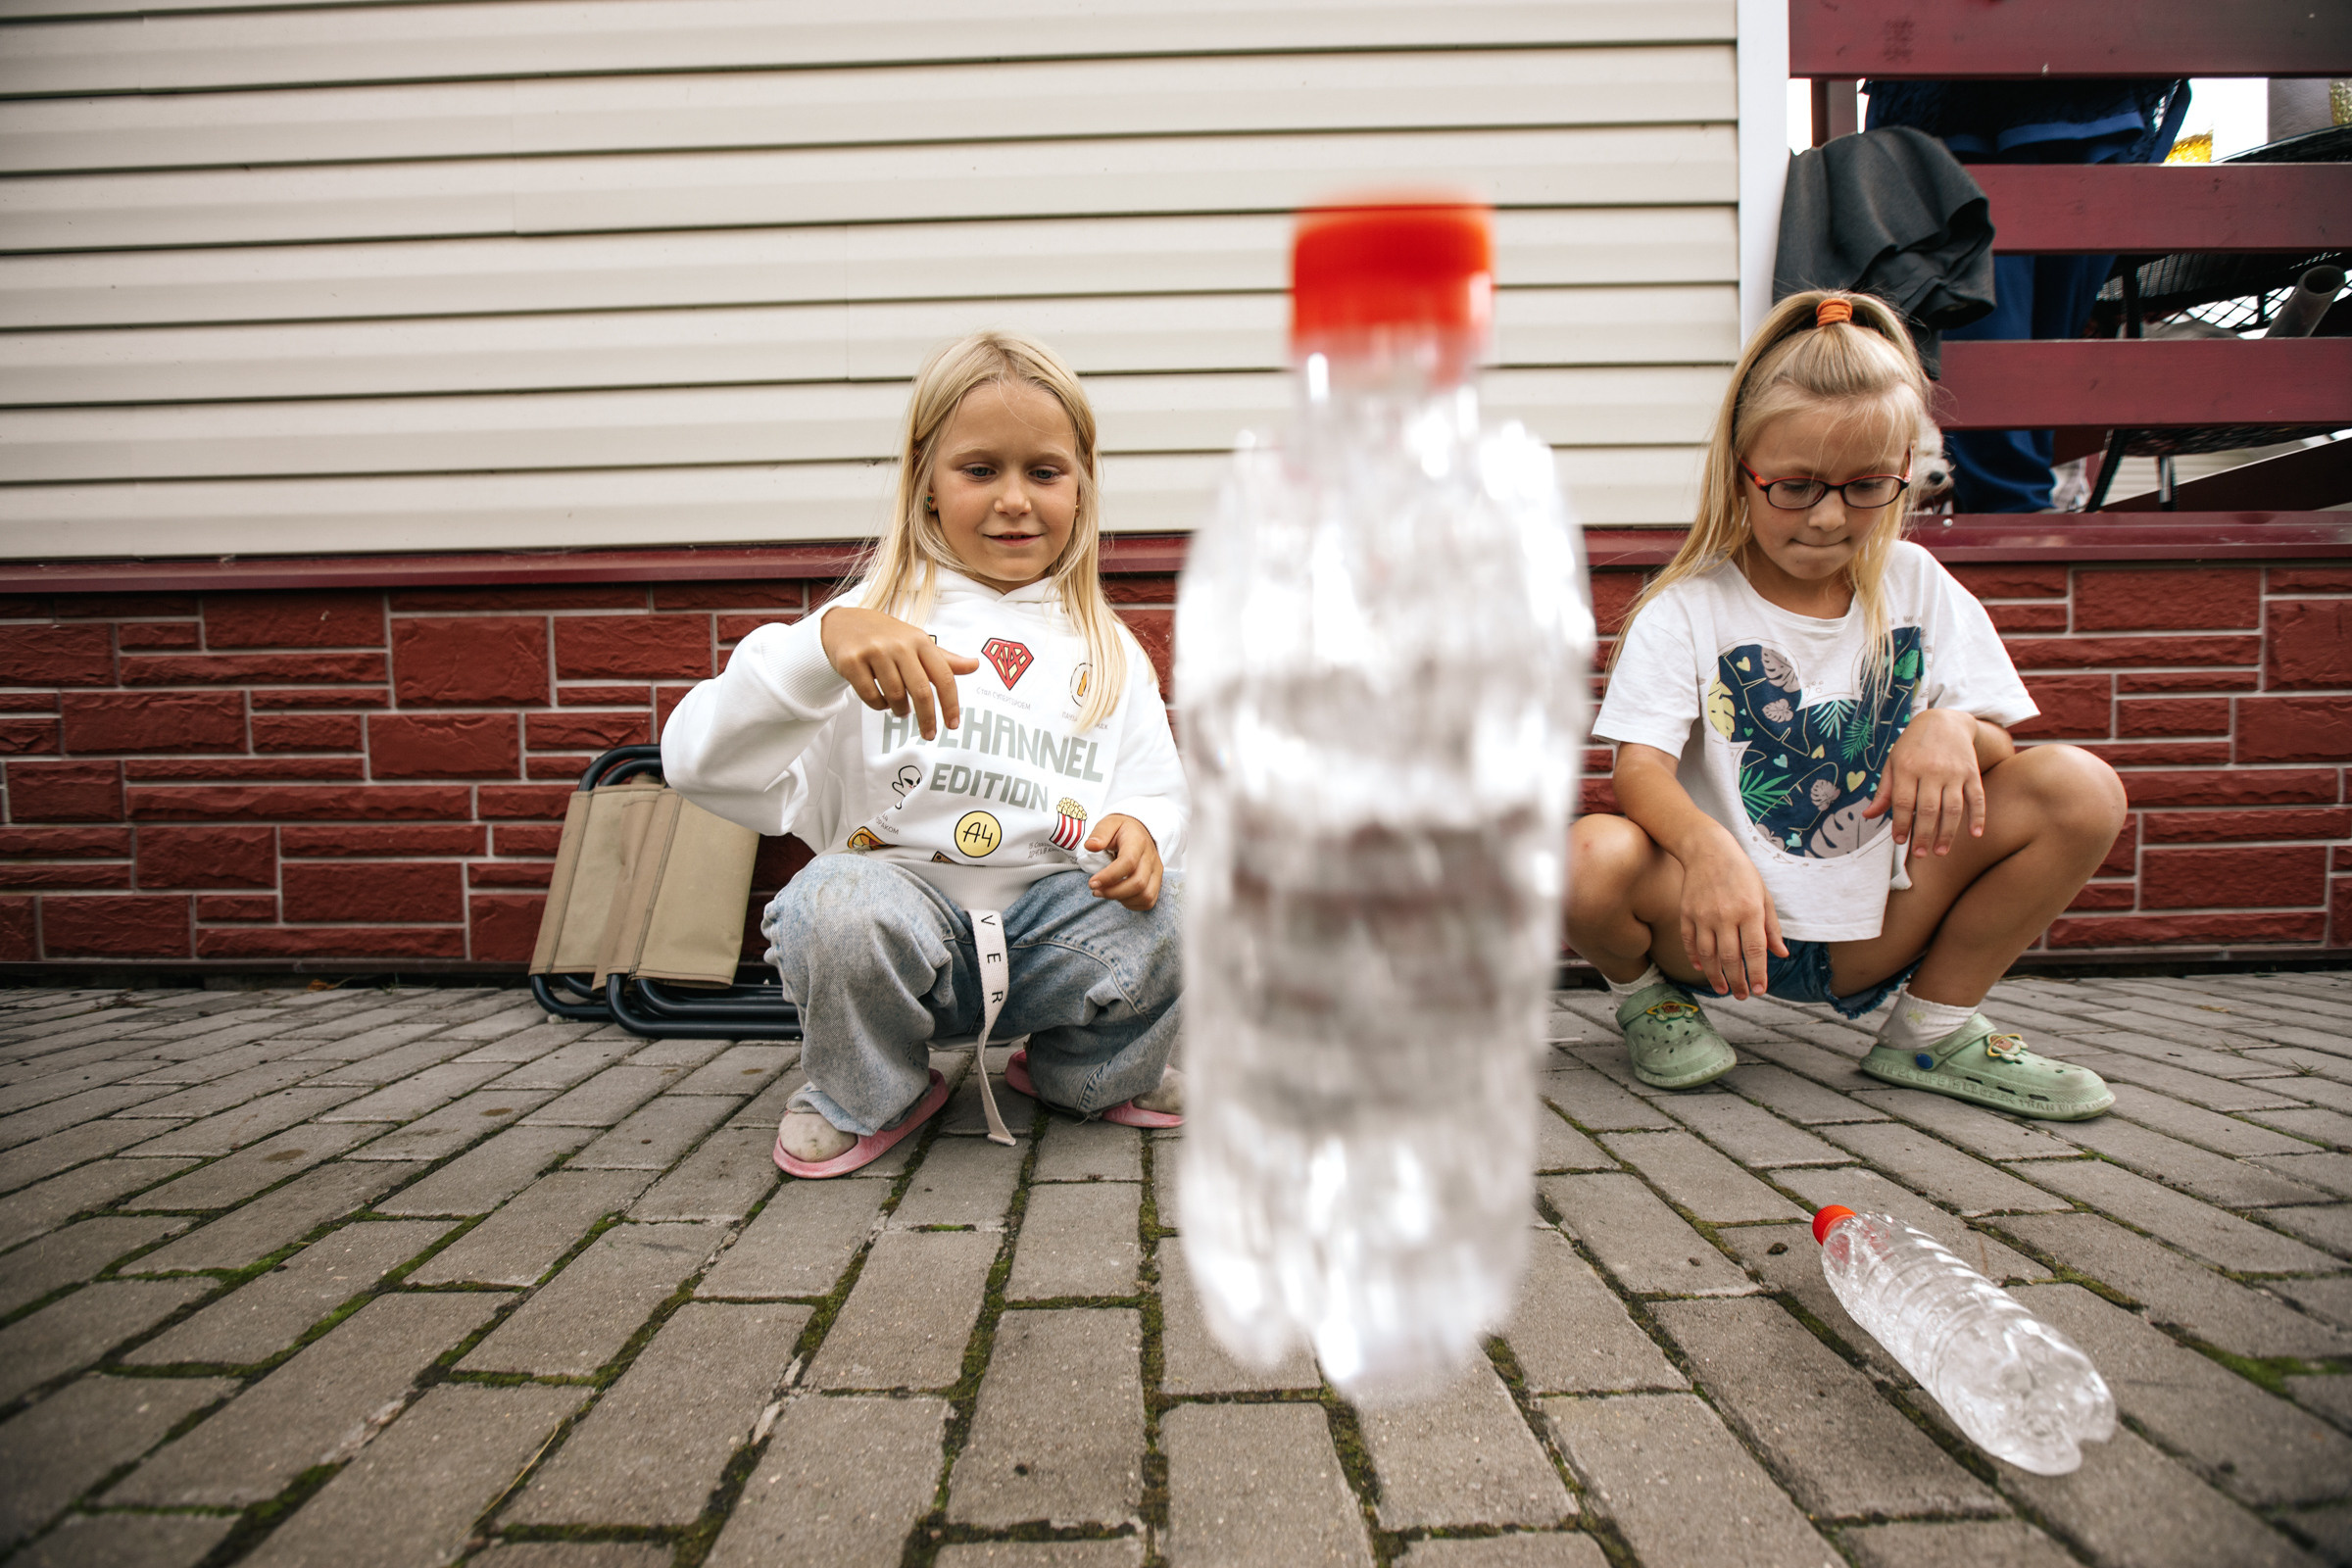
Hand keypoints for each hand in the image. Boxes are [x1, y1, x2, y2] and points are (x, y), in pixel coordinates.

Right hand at [819, 606, 980, 739]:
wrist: (843, 623)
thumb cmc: (887, 637)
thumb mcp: (917, 642)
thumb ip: (944, 658)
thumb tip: (975, 665)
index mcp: (920, 640)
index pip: (943, 676)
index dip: (951, 704)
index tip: (953, 725)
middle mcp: (899, 644)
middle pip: (921, 691)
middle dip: (928, 718)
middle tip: (929, 735)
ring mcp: (874, 652)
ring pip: (895, 696)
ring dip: (901, 711)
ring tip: (901, 710)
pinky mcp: (852, 661)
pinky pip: (871, 696)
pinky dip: (880, 706)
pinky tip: (882, 701)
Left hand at [1084, 814, 1162, 910]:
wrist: (1139, 832)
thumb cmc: (1121, 830)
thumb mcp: (1108, 824)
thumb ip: (1099, 833)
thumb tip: (1090, 846)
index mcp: (1138, 841)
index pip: (1128, 862)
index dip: (1109, 876)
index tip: (1092, 882)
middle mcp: (1151, 857)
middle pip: (1138, 883)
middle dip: (1113, 892)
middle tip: (1095, 890)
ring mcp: (1156, 871)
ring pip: (1145, 895)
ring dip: (1122, 899)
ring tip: (1105, 893)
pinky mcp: (1157, 882)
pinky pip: (1149, 901)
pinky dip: (1132, 904)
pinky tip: (1118, 896)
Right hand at [1677, 839, 1786, 999]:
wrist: (1707, 851)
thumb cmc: (1741, 873)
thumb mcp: (1763, 896)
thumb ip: (1771, 927)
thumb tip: (1781, 954)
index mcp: (1749, 910)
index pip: (1754, 950)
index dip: (1757, 973)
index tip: (1760, 990)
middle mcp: (1725, 915)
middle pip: (1730, 958)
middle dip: (1737, 982)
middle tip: (1742, 996)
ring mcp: (1703, 915)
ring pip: (1708, 955)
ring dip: (1716, 976)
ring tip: (1723, 989)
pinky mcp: (1687, 913)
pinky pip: (1690, 943)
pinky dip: (1695, 959)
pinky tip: (1702, 969)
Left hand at [1865, 708, 1984, 856]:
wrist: (1945, 721)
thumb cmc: (1913, 746)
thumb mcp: (1893, 762)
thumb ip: (1884, 791)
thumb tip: (1868, 816)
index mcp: (1907, 767)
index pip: (1904, 803)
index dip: (1902, 824)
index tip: (1900, 841)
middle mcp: (1931, 770)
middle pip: (1928, 809)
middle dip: (1924, 835)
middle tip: (1920, 854)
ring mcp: (1954, 772)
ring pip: (1952, 808)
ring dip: (1947, 833)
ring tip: (1940, 852)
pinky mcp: (1972, 773)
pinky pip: (1977, 798)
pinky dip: (1978, 817)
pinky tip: (1975, 834)